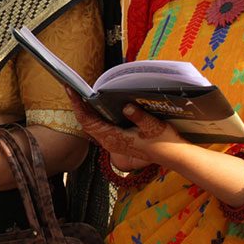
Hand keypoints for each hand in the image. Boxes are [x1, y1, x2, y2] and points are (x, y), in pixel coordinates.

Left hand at [66, 87, 186, 171]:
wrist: (172, 156)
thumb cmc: (163, 141)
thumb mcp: (153, 126)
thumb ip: (139, 117)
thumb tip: (125, 107)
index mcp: (113, 138)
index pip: (88, 121)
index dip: (78, 105)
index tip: (71, 91)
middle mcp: (109, 141)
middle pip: (86, 122)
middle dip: (77, 105)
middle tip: (70, 87)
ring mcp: (112, 141)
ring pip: (91, 125)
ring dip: (84, 110)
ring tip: (78, 93)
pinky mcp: (117, 140)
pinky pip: (99, 127)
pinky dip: (93, 115)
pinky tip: (94, 105)